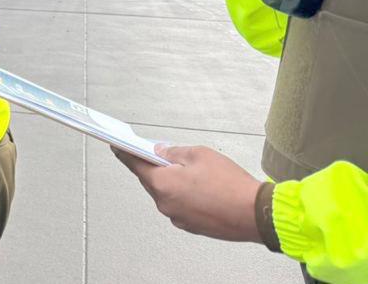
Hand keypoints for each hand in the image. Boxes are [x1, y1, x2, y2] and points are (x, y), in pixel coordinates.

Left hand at [113, 145, 262, 242]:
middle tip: (157, 155)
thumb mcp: (199, 154)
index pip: (135, 166)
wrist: (256, 214)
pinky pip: (180, 206)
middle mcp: (165, 204)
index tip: (117, 147)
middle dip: (154, 168)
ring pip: (166, 195)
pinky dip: (184, 196)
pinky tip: (197, 188)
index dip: (125, 154)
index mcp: (162, 184)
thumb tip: (160, 153)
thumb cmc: (229, 183)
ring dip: (171, 183)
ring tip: (186, 171)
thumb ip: (174, 152)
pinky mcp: (191, 226)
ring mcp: (177, 218)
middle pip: (151, 181)